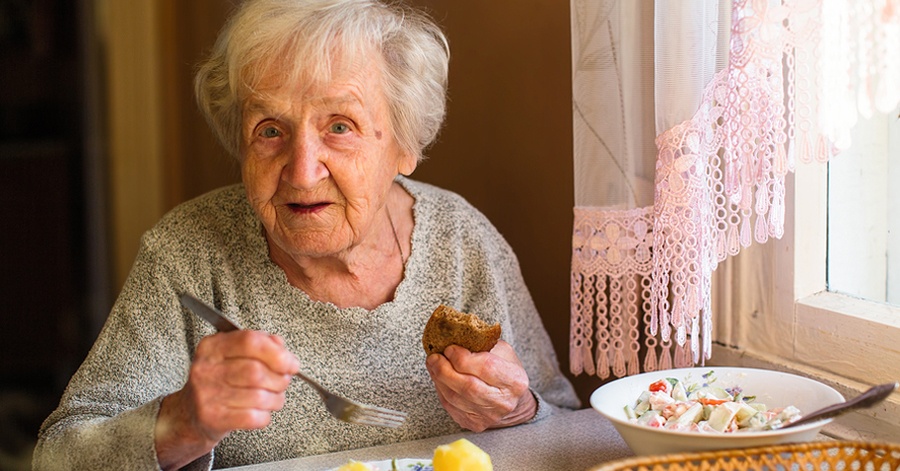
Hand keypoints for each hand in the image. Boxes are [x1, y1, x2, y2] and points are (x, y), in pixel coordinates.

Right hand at [155, 330, 298, 469]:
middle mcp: (206, 368)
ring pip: (258, 396)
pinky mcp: (212, 418)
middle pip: (256, 371)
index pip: (249, 341)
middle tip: (282, 382)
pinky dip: (265, 416)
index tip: (291, 363)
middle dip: (279, 379)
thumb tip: (281, 348)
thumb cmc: (219, 381)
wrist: (189, 414)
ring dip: (276, 399)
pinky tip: (261, 412)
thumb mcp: (233, 354)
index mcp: (212, 346)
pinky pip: (252, 417)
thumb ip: (260, 344)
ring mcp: (207, 394)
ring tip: (274, 398)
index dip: (277, 353)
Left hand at [425, 340, 536, 431]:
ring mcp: (488, 416)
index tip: (450, 348)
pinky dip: (441, 390)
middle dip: (445, 370)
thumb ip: (482, 344)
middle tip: (434, 357)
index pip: (486, 368)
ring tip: (433, 364)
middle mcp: (503, 402)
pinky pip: (450, 406)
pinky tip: (439, 378)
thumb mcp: (501, 352)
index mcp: (515, 381)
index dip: (463, 358)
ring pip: (455, 398)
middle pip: (468, 387)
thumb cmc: (504, 371)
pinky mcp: (474, 423)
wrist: (510, 401)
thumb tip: (454, 335)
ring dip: (439, 379)